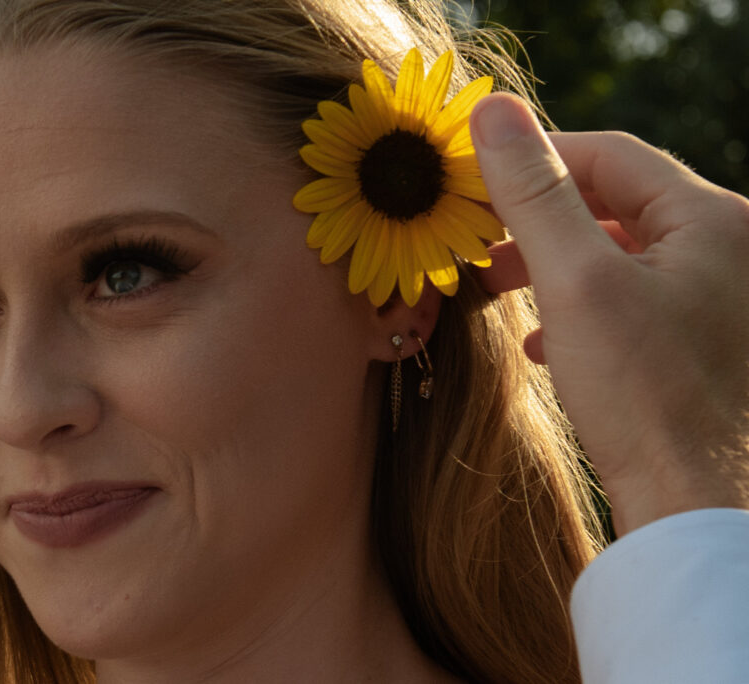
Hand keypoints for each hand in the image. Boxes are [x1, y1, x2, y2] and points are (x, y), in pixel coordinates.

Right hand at [470, 93, 748, 534]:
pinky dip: (584, 308)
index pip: (613, 157)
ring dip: (557, 265)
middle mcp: (731, 250)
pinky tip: (548, 340)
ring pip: (623, 255)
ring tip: (503, 288)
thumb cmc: (642, 394)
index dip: (538, 159)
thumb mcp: (575, 281)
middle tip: (482, 240)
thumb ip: (533, 193)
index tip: (477, 179)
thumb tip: (492, 112)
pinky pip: (635, 301)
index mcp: (715, 219)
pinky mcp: (703, 344)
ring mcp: (721, 300)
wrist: (695, 507)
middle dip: (542, 220)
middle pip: (618, 204)